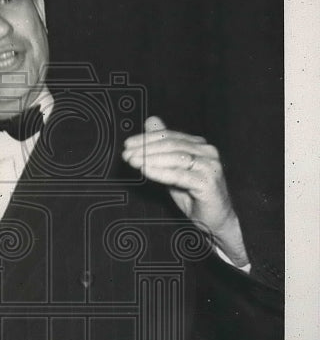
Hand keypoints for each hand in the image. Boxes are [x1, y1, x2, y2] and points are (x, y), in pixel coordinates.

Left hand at [122, 116, 249, 266]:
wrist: (213, 220)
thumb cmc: (193, 195)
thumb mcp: (173, 169)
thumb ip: (163, 148)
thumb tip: (151, 120)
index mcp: (199, 146)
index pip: (169, 136)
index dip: (146, 139)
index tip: (127, 144)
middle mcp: (207, 152)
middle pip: (171, 144)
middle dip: (146, 148)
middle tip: (126, 153)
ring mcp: (210, 166)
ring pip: (176, 157)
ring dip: (150, 158)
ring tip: (132, 161)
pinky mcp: (208, 182)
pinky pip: (180, 175)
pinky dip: (160, 172)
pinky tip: (145, 170)